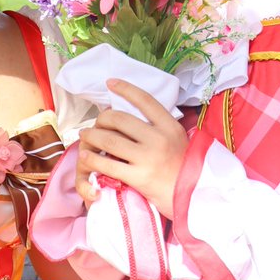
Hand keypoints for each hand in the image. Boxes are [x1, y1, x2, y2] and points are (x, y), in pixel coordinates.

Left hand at [75, 79, 188, 216]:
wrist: (194, 196)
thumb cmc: (185, 168)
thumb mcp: (179, 139)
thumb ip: (160, 126)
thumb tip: (136, 112)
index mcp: (170, 126)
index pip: (145, 100)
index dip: (126, 89)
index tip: (111, 82)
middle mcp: (159, 138)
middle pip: (121, 119)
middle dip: (103, 118)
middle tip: (96, 121)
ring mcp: (148, 158)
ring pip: (110, 140)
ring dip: (92, 136)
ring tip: (85, 135)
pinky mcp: (139, 177)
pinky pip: (109, 165)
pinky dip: (93, 158)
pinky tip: (86, 155)